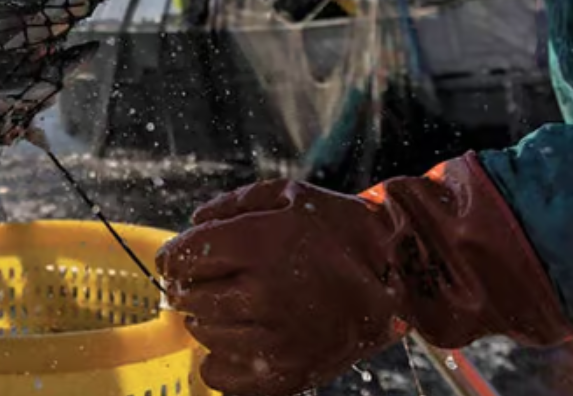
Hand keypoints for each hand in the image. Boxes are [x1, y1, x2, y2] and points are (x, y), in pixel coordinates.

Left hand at [156, 155, 570, 395]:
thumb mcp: (290, 196)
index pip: (184, 258)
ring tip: (235, 307)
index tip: (180, 260)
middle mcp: (262, 293)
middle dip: (190, 287)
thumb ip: (234, 204)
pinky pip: (222, 376)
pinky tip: (241, 340)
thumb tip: (193, 223)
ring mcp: (275, 338)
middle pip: (189, 297)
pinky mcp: (287, 372)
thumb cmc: (340, 230)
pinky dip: (221, 360)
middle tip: (207, 282)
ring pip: (204, 334)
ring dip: (208, 319)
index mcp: (258, 244)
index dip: (174, 258)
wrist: (398, 276)